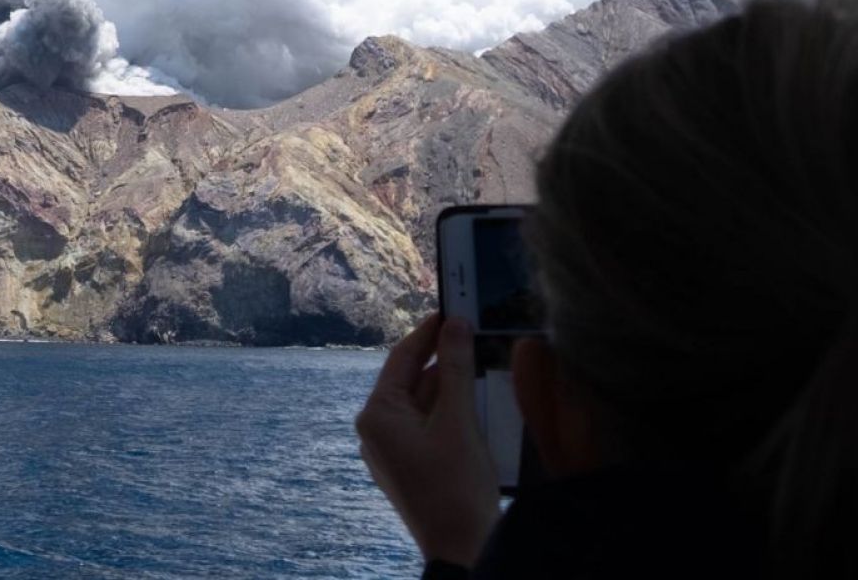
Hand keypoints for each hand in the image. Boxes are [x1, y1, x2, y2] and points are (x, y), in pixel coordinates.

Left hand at [355, 313, 499, 566]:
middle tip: (475, 333)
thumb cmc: (456, 487)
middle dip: (444, 360)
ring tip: (482, 363)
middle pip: (412, 381)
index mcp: (377, 416)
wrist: (462, 548)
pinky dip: (450, 412)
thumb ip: (456, 369)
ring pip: (423, 404)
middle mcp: (376, 431)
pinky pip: (428, 426)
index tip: (451, 308)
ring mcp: (391, 451)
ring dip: (451, 387)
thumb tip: (455, 325)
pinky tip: (477, 402)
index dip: (428, 331)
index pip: (401, 358)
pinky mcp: (410, 466)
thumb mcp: (459, 421)